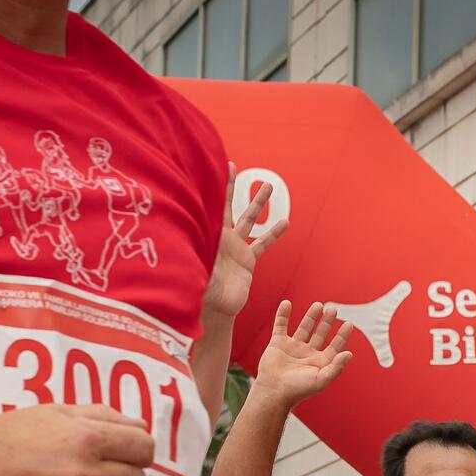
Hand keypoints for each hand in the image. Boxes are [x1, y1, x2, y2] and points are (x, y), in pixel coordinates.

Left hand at [202, 170, 284, 320]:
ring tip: (268, 186)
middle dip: (230, 186)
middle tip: (232, 166)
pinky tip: (285, 222)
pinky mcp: (248, 259)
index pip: (207, 208)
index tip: (209, 170)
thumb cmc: (201, 294)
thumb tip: (190, 255)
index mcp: (208, 238)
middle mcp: (221, 239)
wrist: (216, 309)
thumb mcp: (197, 276)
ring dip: (258, 202)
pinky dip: (273, 233)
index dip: (209, 189)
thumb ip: (197, 264)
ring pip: (249, 219)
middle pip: (227, 206)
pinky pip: (263, 243)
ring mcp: (235, 247)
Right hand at [252, 301, 352, 407]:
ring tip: (318, 305)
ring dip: (311, 316)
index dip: (342, 335)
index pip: (335, 346)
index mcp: (320, 362)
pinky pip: (280, 326)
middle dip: (327, 322)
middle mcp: (308, 353)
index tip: (349, 323)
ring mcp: (293, 347)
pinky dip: (283, 315)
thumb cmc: (299, 389)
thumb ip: (336, 367)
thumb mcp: (321, 379)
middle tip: (332, 309)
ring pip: (304, 327)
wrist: (274, 391)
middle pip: (320, 334)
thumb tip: (349, 353)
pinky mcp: (278, 343)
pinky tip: (287, 303)